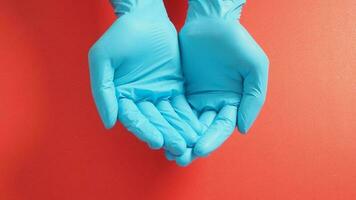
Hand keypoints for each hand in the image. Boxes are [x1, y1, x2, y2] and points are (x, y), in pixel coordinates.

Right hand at [88, 0, 201, 155]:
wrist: (145, 17)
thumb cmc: (120, 35)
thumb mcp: (102, 58)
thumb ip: (103, 91)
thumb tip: (109, 123)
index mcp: (120, 96)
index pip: (133, 118)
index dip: (145, 130)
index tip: (157, 141)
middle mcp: (139, 99)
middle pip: (154, 121)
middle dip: (167, 135)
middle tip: (180, 148)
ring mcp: (157, 95)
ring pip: (169, 117)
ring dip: (180, 130)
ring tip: (192, 143)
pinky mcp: (174, 88)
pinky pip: (181, 105)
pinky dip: (188, 117)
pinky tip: (197, 128)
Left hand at [166, 0, 268, 165]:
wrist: (211, 21)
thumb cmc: (237, 41)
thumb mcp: (254, 67)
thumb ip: (253, 98)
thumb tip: (243, 129)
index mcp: (233, 102)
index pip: (221, 127)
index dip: (212, 140)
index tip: (199, 150)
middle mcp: (214, 104)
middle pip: (202, 130)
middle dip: (192, 145)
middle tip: (180, 158)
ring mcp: (196, 98)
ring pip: (186, 124)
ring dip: (178, 138)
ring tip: (168, 153)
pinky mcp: (181, 90)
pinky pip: (173, 109)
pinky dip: (167, 121)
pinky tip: (159, 132)